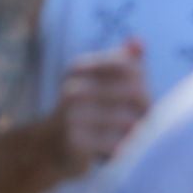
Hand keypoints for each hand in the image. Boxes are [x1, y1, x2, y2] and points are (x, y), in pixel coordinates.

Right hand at [41, 40, 148, 181]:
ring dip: (134, 133)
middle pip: (134, 93)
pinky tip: (113, 151)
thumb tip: (140, 41)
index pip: (129, 67)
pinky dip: (121, 150)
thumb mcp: (100, 82)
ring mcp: (72, 116)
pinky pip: (116, 145)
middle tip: (141, 122)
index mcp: (79, 68)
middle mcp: (73, 89)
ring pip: (129, 122)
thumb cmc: (83, 112)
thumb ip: (123, 61)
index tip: (140, 97)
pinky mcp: (75, 142)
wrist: (47, 148)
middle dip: (145, 109)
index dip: (143, 83)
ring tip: (126, 137)